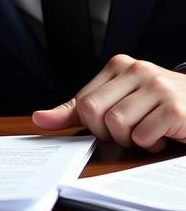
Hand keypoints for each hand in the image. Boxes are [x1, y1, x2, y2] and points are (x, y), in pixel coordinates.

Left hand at [32, 54, 185, 151]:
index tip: (111, 126)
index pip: (83, 102)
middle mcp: (137, 70)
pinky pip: (143, 137)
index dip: (93, 124)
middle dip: (109, 133)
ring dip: (132, 140)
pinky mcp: (174, 109)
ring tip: (149, 131)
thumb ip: (76, 110)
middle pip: (95, 113)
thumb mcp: (116, 100)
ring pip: (118, 125)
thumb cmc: (157, 105)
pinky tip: (165, 134)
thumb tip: (39, 119)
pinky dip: (151, 145)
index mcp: (118, 65)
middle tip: (131, 132)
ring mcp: (157, 87)